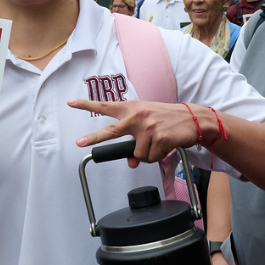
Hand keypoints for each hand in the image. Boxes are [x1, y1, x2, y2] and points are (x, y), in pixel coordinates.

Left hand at [70, 99, 212, 164]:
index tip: (70, 103)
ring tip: (159, 143)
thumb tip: (131, 161)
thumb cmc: (167, 119)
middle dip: (93, 138)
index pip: (106, 106)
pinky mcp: (158, 138)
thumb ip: (135, 140)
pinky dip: (158, 156)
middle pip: (110, 131)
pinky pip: (151, 158)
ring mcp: (147, 127)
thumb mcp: (148, 125)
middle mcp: (137, 116)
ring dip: (148, 154)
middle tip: (78, 143)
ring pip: (138, 155)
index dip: (86, 105)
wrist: (194, 119)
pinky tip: (166, 145)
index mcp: (132, 108)